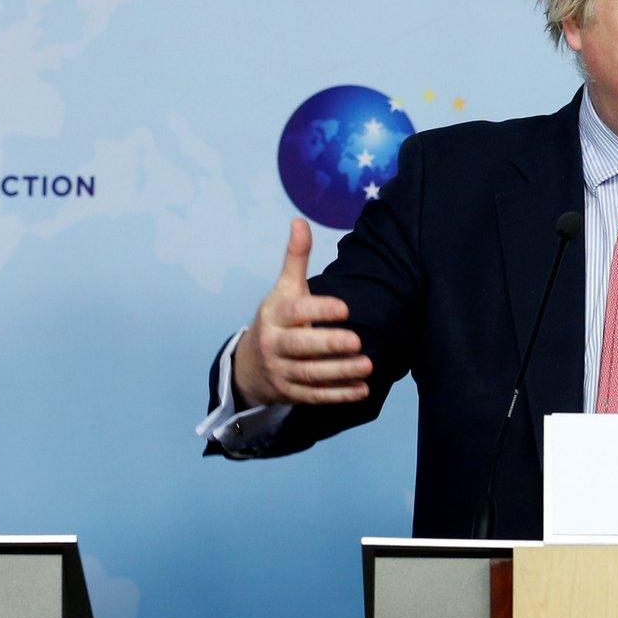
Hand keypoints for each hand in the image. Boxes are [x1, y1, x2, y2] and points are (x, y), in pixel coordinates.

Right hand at [233, 219, 372, 407]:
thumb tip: (300, 221)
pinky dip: (338, 395)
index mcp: (274, 314)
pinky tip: (362, 390)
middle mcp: (274, 344)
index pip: (295, 311)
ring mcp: (280, 371)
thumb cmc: (278, 318)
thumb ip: (295, 259)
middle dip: (329, 345)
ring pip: (310, 374)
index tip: (344, 308)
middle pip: (300, 346)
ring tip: (367, 365)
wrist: (249, 363)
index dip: (318, 310)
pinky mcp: (290, 393)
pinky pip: (314, 396)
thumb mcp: (284, 288)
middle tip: (358, 341)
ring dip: (340, 372)